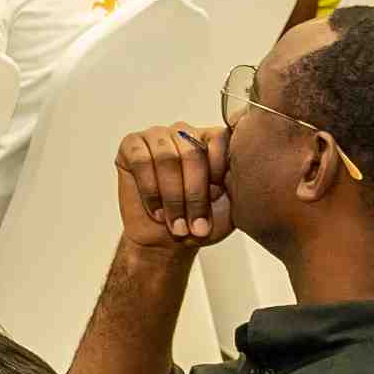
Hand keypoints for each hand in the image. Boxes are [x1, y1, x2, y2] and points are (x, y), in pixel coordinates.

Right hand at [114, 123, 230, 248]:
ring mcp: (157, 136)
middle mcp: (185, 132)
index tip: (215, 199)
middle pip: (192, 152)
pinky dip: (150, 191)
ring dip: (172, 198)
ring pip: (166, 158)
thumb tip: (243, 164)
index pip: (220, 140)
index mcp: (212, 141)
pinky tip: (156, 210)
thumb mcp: (230, 205)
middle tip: (195, 225)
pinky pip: (141, 161)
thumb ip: (238, 180)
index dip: (218, 174)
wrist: (165, 241)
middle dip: (194, 194)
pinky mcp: (131, 145)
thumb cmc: (198, 221)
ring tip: (176, 223)